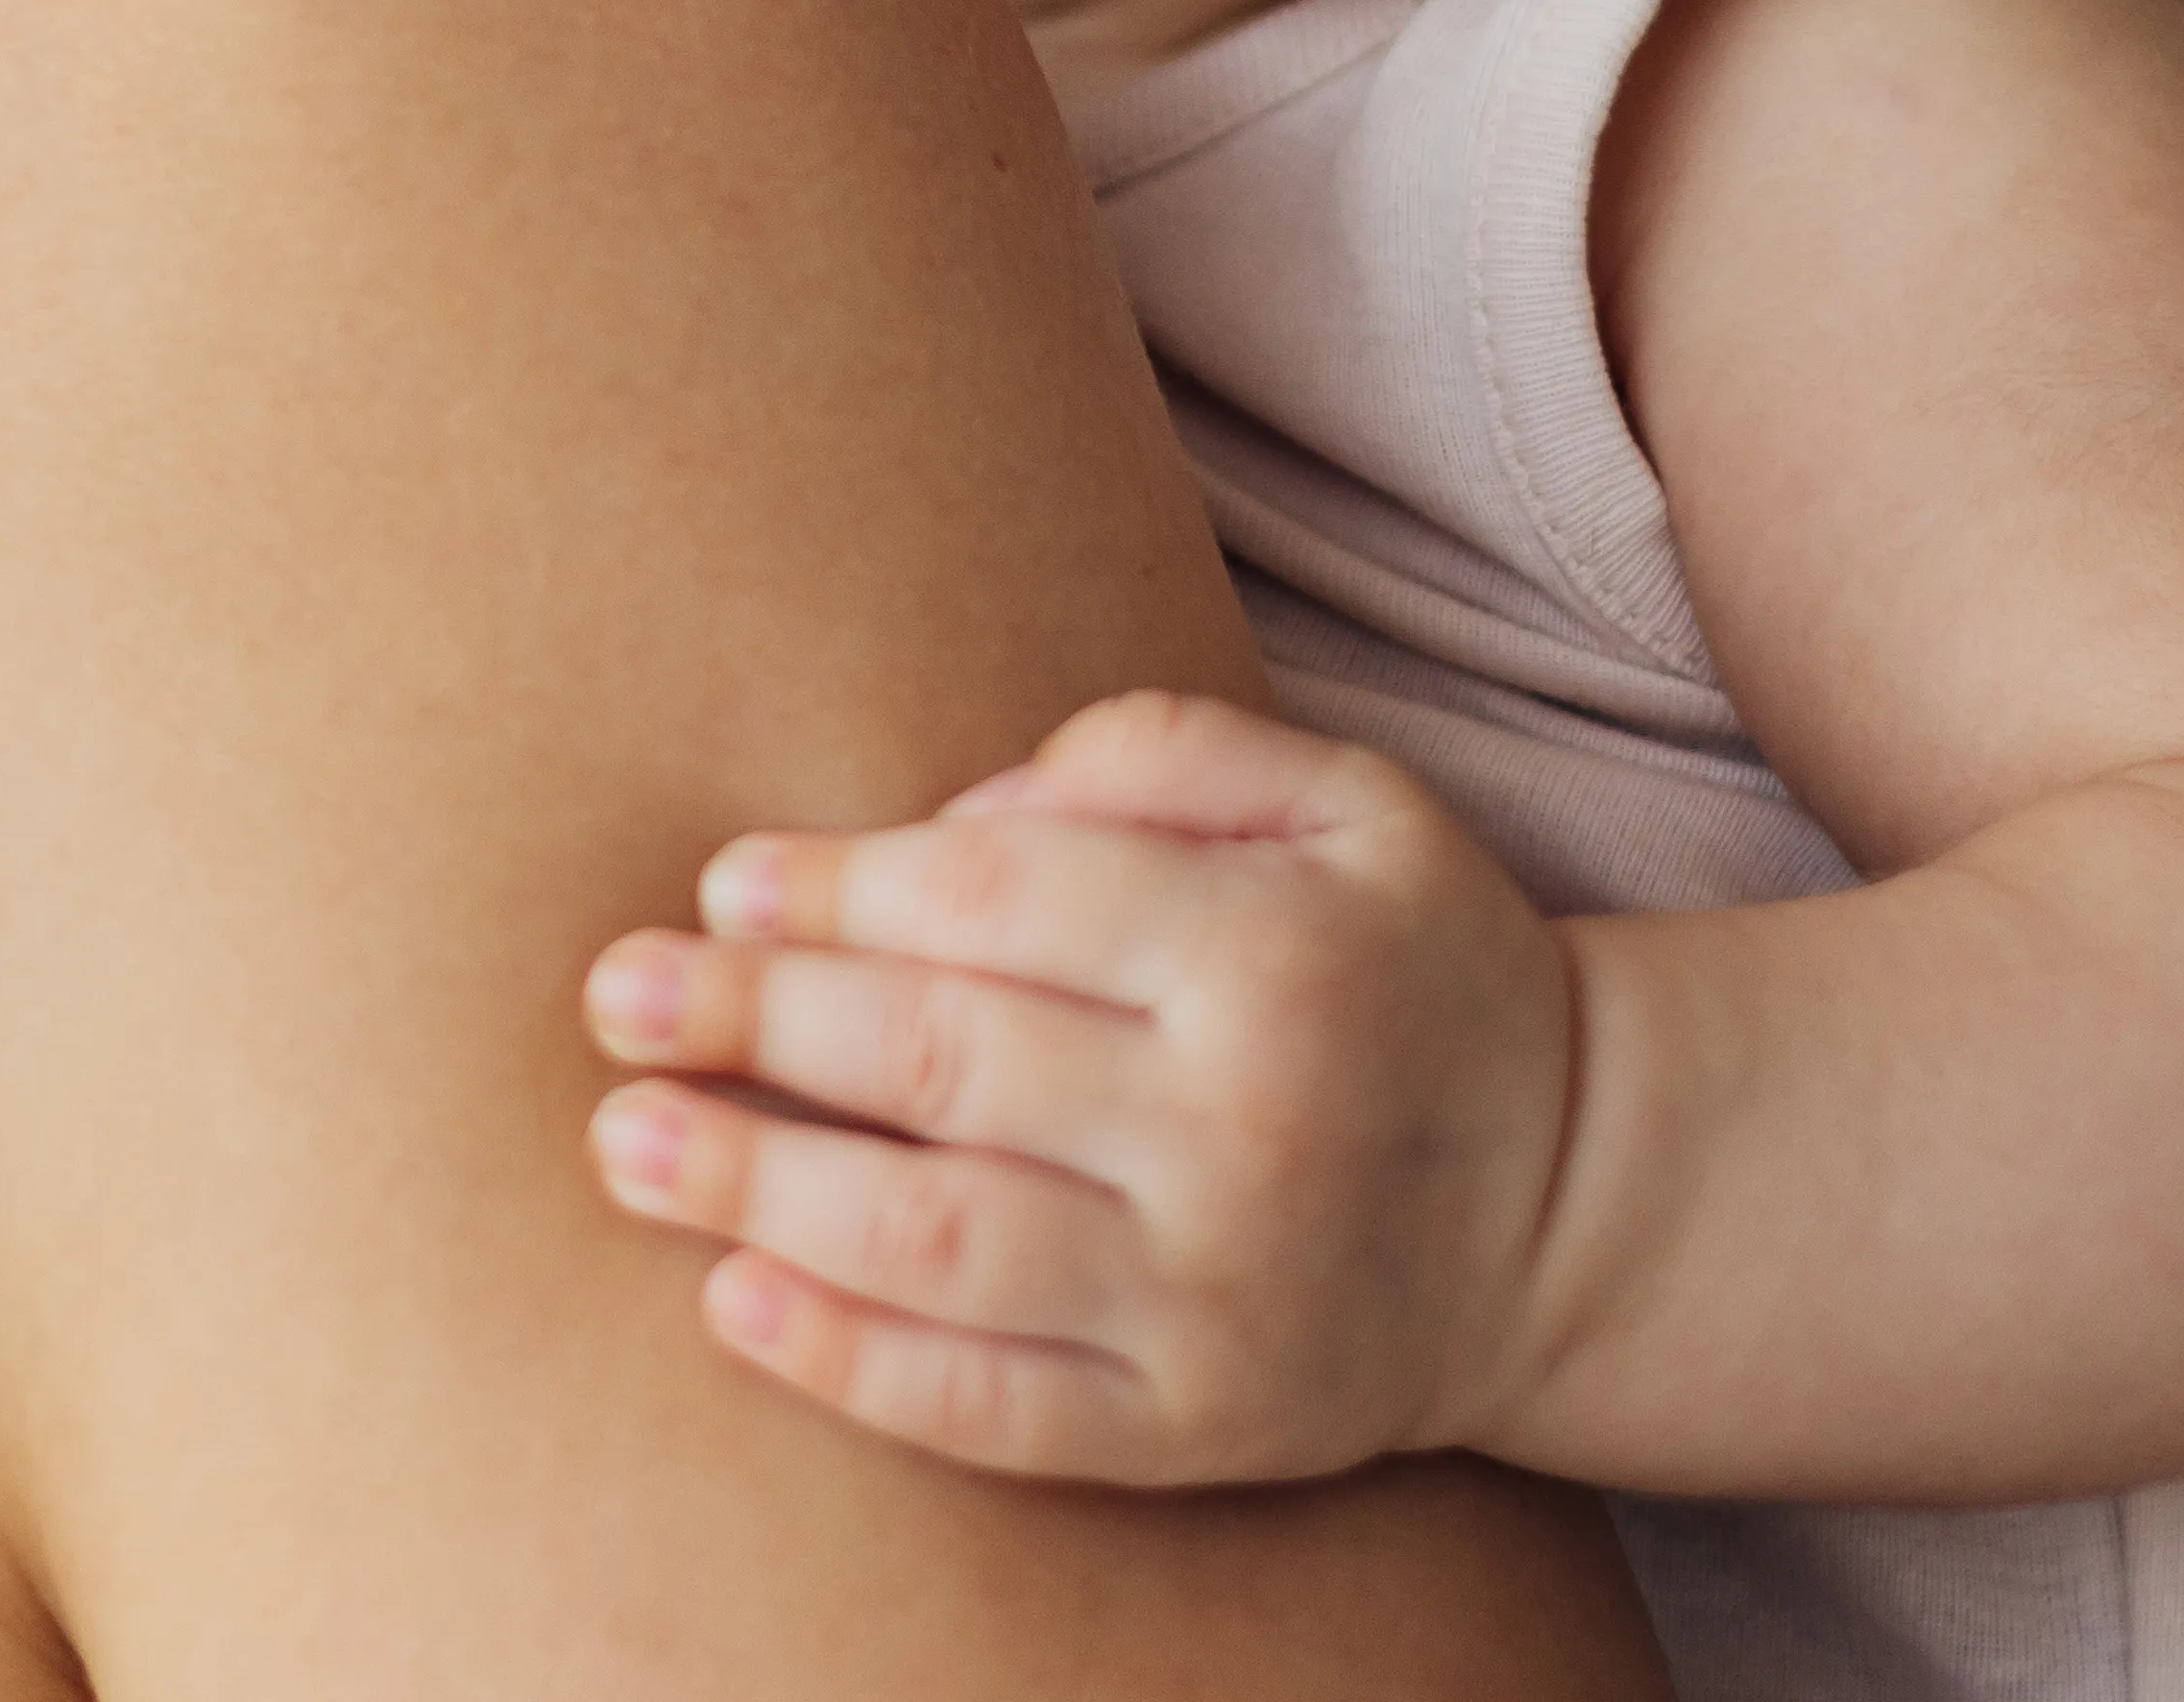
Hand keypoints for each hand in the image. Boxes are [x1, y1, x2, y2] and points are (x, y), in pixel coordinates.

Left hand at [575, 688, 1582, 1486]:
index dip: (837, 888)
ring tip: (623, 1144)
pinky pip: (992, 1410)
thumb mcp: (1348, 801)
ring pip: (938, 1241)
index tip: (724, 886)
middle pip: (940, 1061)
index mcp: (1271, 950)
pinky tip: (733, 1306)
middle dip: (751, 1024)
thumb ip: (1163, 753)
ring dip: (754, 1192)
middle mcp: (1240, 1127)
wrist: (1569, 1207)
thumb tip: (951, 807)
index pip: (998, 895)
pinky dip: (848, 1365)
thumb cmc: (1410, 969)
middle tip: (614, 998)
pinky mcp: (1194, 1430)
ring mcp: (1212, 1297)